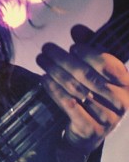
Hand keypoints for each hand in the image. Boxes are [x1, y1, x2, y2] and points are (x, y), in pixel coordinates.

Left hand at [36, 24, 128, 153]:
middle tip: (46, 48)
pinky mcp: (91, 129)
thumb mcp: (96, 72)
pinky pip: (69, 105)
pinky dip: (54, 90)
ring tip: (41, 60)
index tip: (72, 46)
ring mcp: (108, 118)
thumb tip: (77, 29)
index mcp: (127, 84)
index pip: (109, 65)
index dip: (90, 54)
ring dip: (55, 72)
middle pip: (88, 76)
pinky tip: (43, 79)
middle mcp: (122, 102)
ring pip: (76, 89)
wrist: (89, 132)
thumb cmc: (93, 95)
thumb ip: (90, 48)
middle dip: (64, 59)